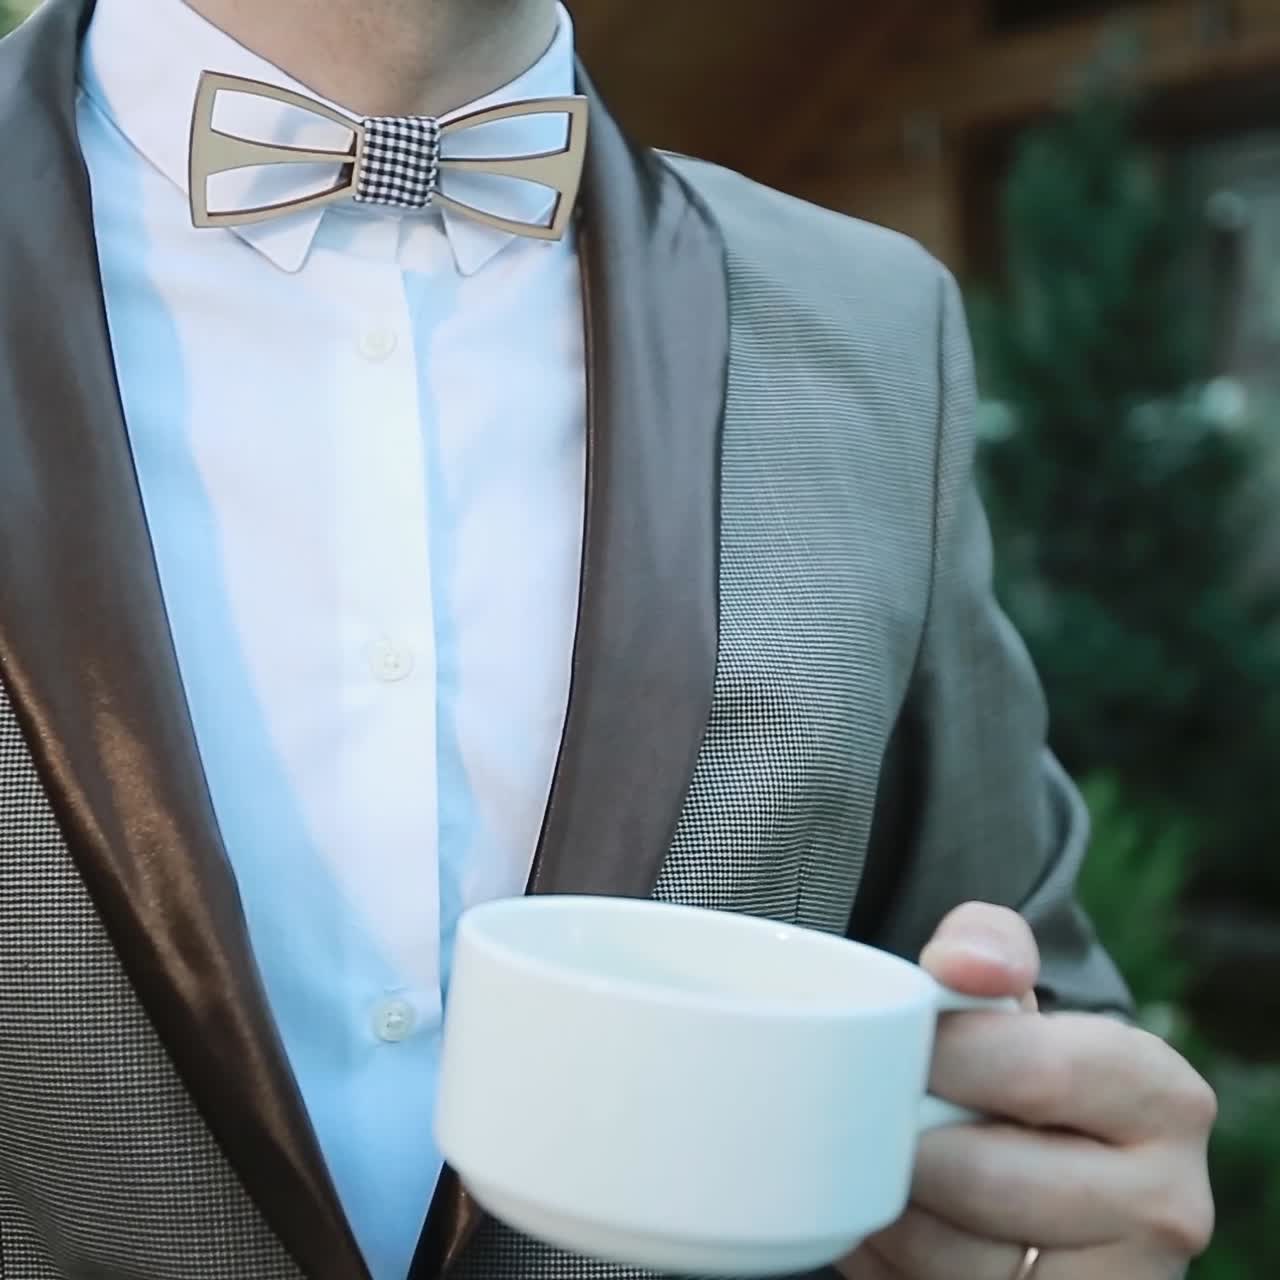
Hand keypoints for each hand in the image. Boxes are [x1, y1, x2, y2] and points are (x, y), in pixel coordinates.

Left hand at [837, 902, 1216, 1278]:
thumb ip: (987, 943)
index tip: (897, 1044)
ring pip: (955, 1261)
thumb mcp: (1008, 986)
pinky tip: (883, 1216)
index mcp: (1164, 1096)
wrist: (1033, 1152)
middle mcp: (1166, 1203)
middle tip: (868, 1110)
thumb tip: (962, 965)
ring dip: (886, 1209)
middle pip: (982, 1178)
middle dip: (901, 1140)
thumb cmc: (1009, 1057)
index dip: (940, 1056)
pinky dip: (892, 1264)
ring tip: (872, 1163)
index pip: (1031, 1072)